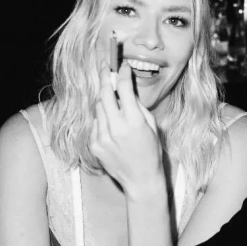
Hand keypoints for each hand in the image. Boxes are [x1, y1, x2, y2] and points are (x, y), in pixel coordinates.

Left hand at [90, 59, 163, 196]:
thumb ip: (138, 107)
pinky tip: (111, 126)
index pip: (124, 88)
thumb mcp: (151, 126)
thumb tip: (127, 89)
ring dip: (105, 100)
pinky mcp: (95, 145)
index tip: (122, 66)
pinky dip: (102, 119)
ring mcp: (103, 137)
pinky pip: (96, 123)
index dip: (122, 73)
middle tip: (105, 67)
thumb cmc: (151, 152)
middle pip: (105, 93)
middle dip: (105, 77)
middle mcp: (116, 128)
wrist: (141, 180)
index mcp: (134, 122)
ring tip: (113, 103)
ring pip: (98, 107)